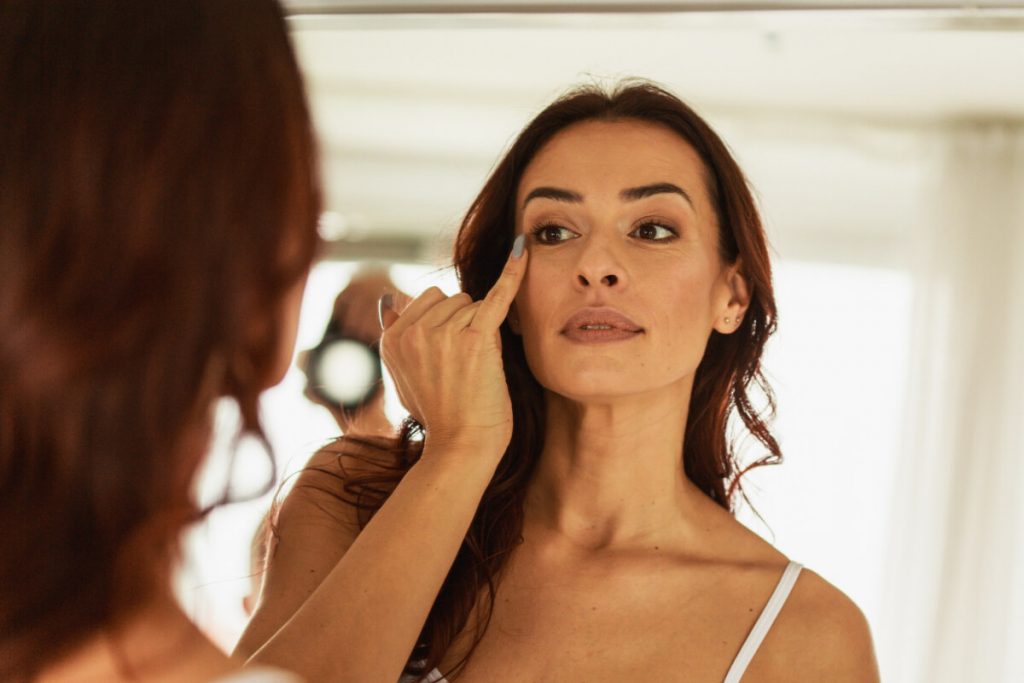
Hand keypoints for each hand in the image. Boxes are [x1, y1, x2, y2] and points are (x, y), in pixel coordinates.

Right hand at [378, 236, 527, 453]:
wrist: (462, 447)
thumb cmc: (440, 416)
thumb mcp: (401, 377)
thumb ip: (395, 337)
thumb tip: (388, 299)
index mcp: (391, 338)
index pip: (428, 299)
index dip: (446, 323)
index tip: (449, 358)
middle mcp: (412, 331)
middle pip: (453, 298)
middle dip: (465, 323)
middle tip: (465, 366)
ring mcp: (441, 333)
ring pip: (474, 303)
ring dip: (482, 328)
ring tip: (476, 367)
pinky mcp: (475, 337)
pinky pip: (496, 295)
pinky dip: (512, 273)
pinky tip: (523, 250)